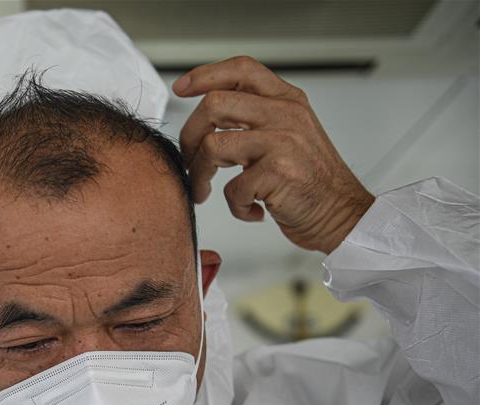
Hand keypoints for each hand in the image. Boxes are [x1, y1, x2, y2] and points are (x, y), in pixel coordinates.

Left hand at [173, 56, 374, 253]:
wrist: (343, 214)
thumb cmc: (310, 181)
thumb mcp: (289, 134)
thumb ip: (257, 117)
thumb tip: (209, 113)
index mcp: (287, 100)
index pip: (241, 70)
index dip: (205, 75)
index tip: (182, 88)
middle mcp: (285, 114)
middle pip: (214, 105)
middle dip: (190, 137)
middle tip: (190, 161)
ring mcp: (283, 141)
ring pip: (213, 145)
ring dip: (200, 175)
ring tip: (206, 191)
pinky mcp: (278, 172)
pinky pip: (231, 188)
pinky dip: (234, 206)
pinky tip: (250, 209)